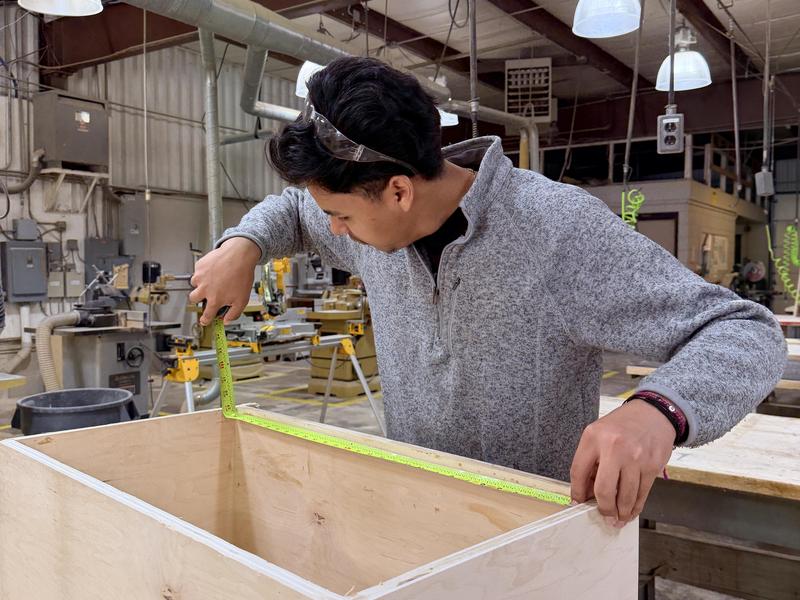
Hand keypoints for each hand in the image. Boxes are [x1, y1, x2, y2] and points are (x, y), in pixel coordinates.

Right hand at [189, 237, 260, 325]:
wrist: (239, 255)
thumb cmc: (241, 275)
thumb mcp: (242, 300)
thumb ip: (234, 313)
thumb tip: (227, 320)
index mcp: (215, 299)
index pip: (206, 315)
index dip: (205, 320)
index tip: (204, 321)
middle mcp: (205, 289)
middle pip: (193, 300)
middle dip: (198, 299)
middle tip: (206, 295)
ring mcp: (200, 277)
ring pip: (194, 284)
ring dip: (201, 284)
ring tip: (213, 279)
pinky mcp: (199, 266)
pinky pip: (198, 272)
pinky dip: (204, 272)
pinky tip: (214, 270)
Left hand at [570, 399, 674, 526]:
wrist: (653, 413)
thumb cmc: (623, 425)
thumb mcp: (598, 434)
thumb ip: (590, 461)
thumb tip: (586, 492)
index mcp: (593, 437)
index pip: (577, 471)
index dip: (577, 492)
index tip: (578, 502)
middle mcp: (614, 447)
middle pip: (603, 490)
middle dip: (603, 508)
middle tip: (603, 516)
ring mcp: (635, 457)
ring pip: (626, 496)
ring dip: (621, 512)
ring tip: (618, 518)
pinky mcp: (652, 466)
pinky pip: (642, 494)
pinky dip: (636, 507)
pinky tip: (630, 511)